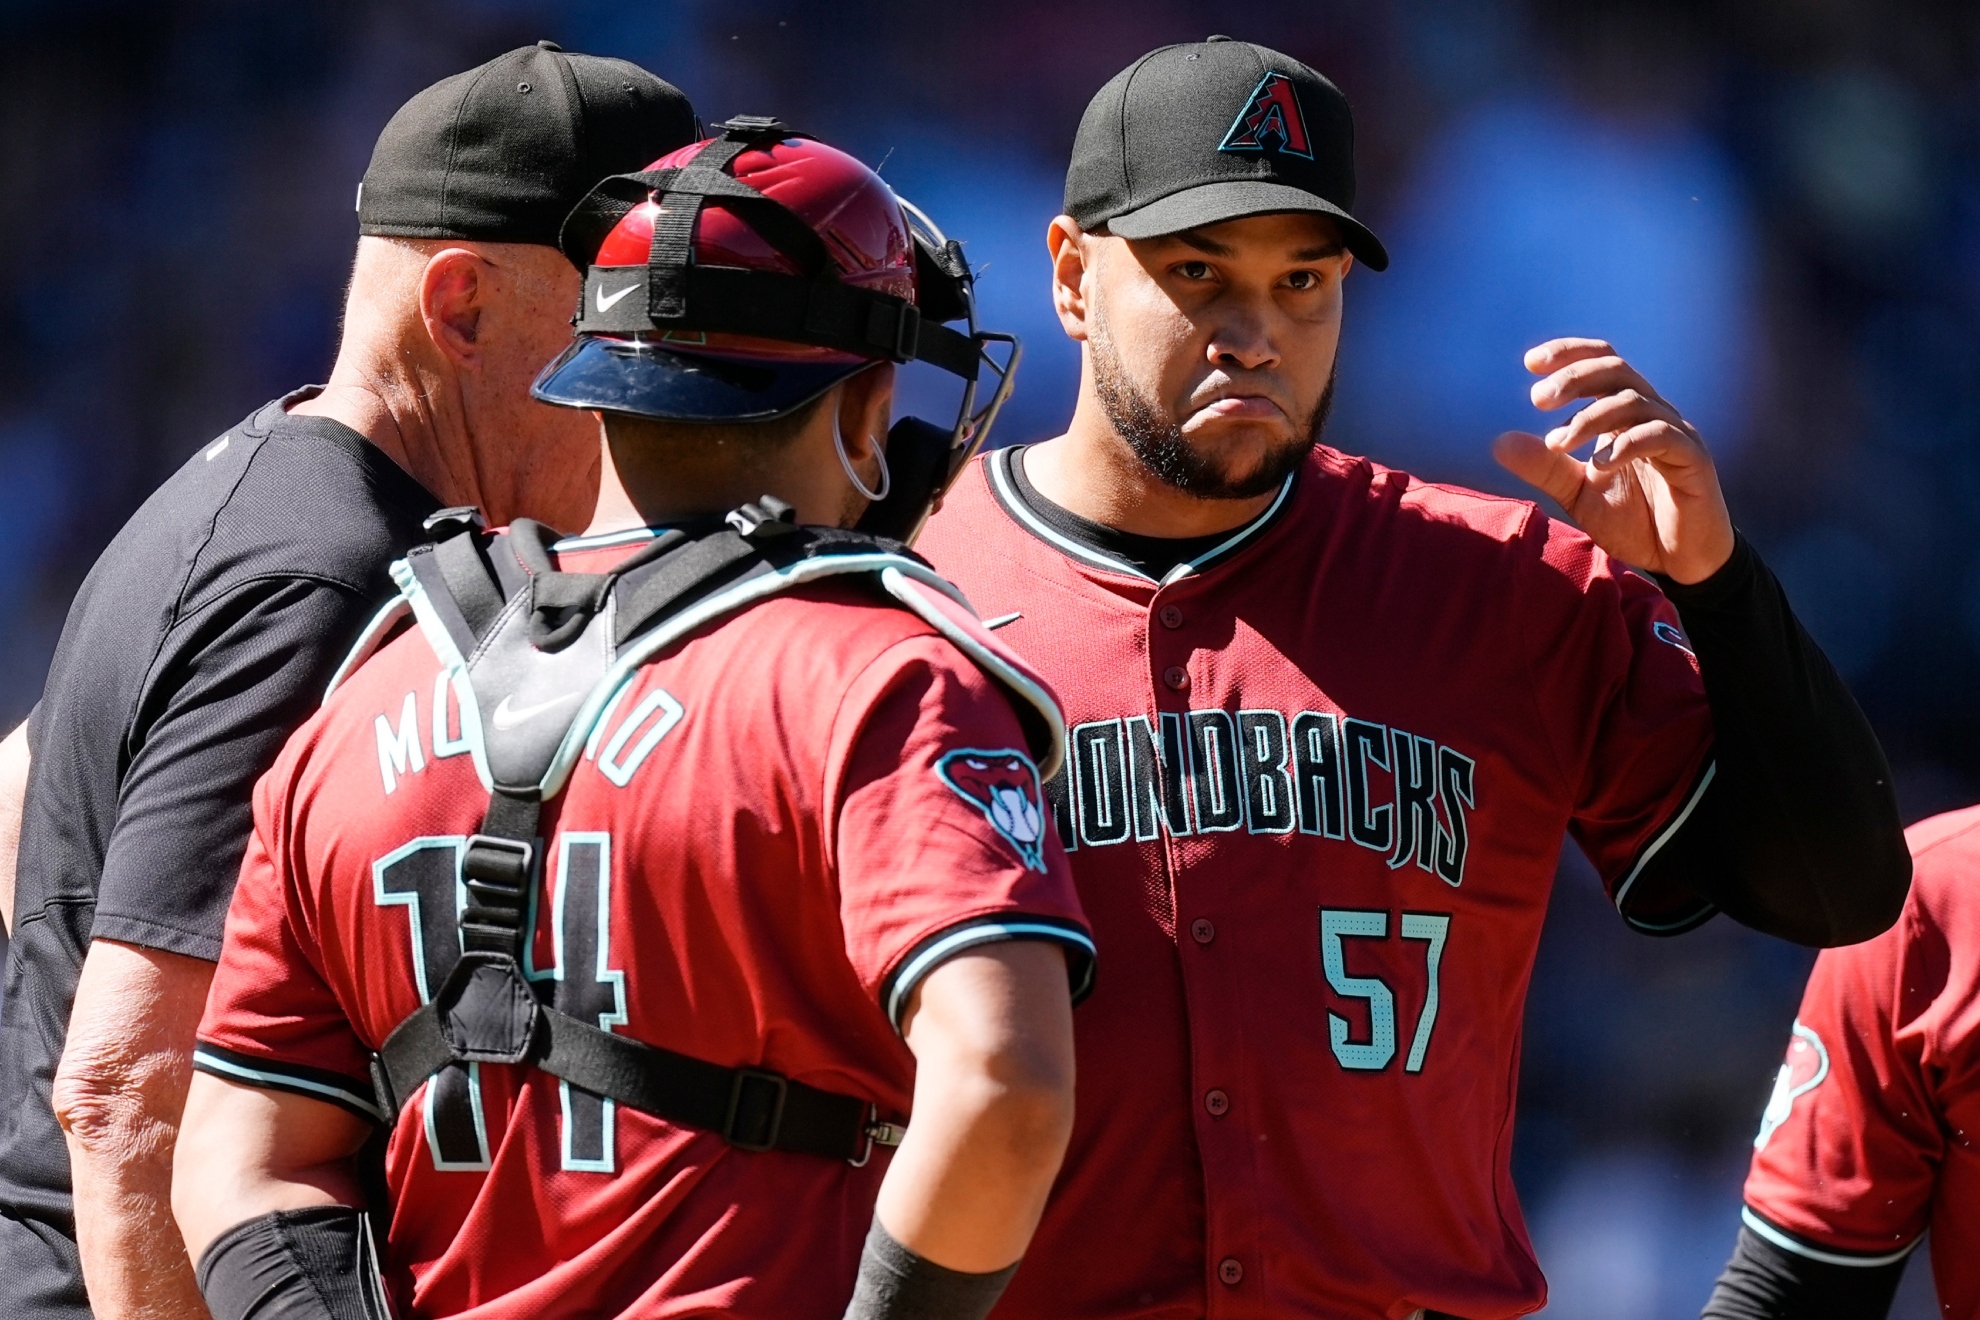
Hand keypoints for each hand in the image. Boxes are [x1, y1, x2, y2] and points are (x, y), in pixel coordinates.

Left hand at [1492, 339, 1734, 584]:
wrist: (1679, 559)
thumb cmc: (1634, 521)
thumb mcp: (1577, 493)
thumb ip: (1544, 468)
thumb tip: (1499, 442)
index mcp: (1624, 415)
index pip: (1602, 364)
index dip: (1570, 354)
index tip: (1530, 363)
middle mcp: (1652, 414)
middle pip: (1616, 371)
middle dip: (1574, 378)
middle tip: (1537, 399)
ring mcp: (1675, 433)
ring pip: (1634, 401)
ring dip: (1590, 417)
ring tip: (1557, 443)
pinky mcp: (1694, 458)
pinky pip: (1661, 436)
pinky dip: (1625, 445)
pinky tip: (1597, 465)